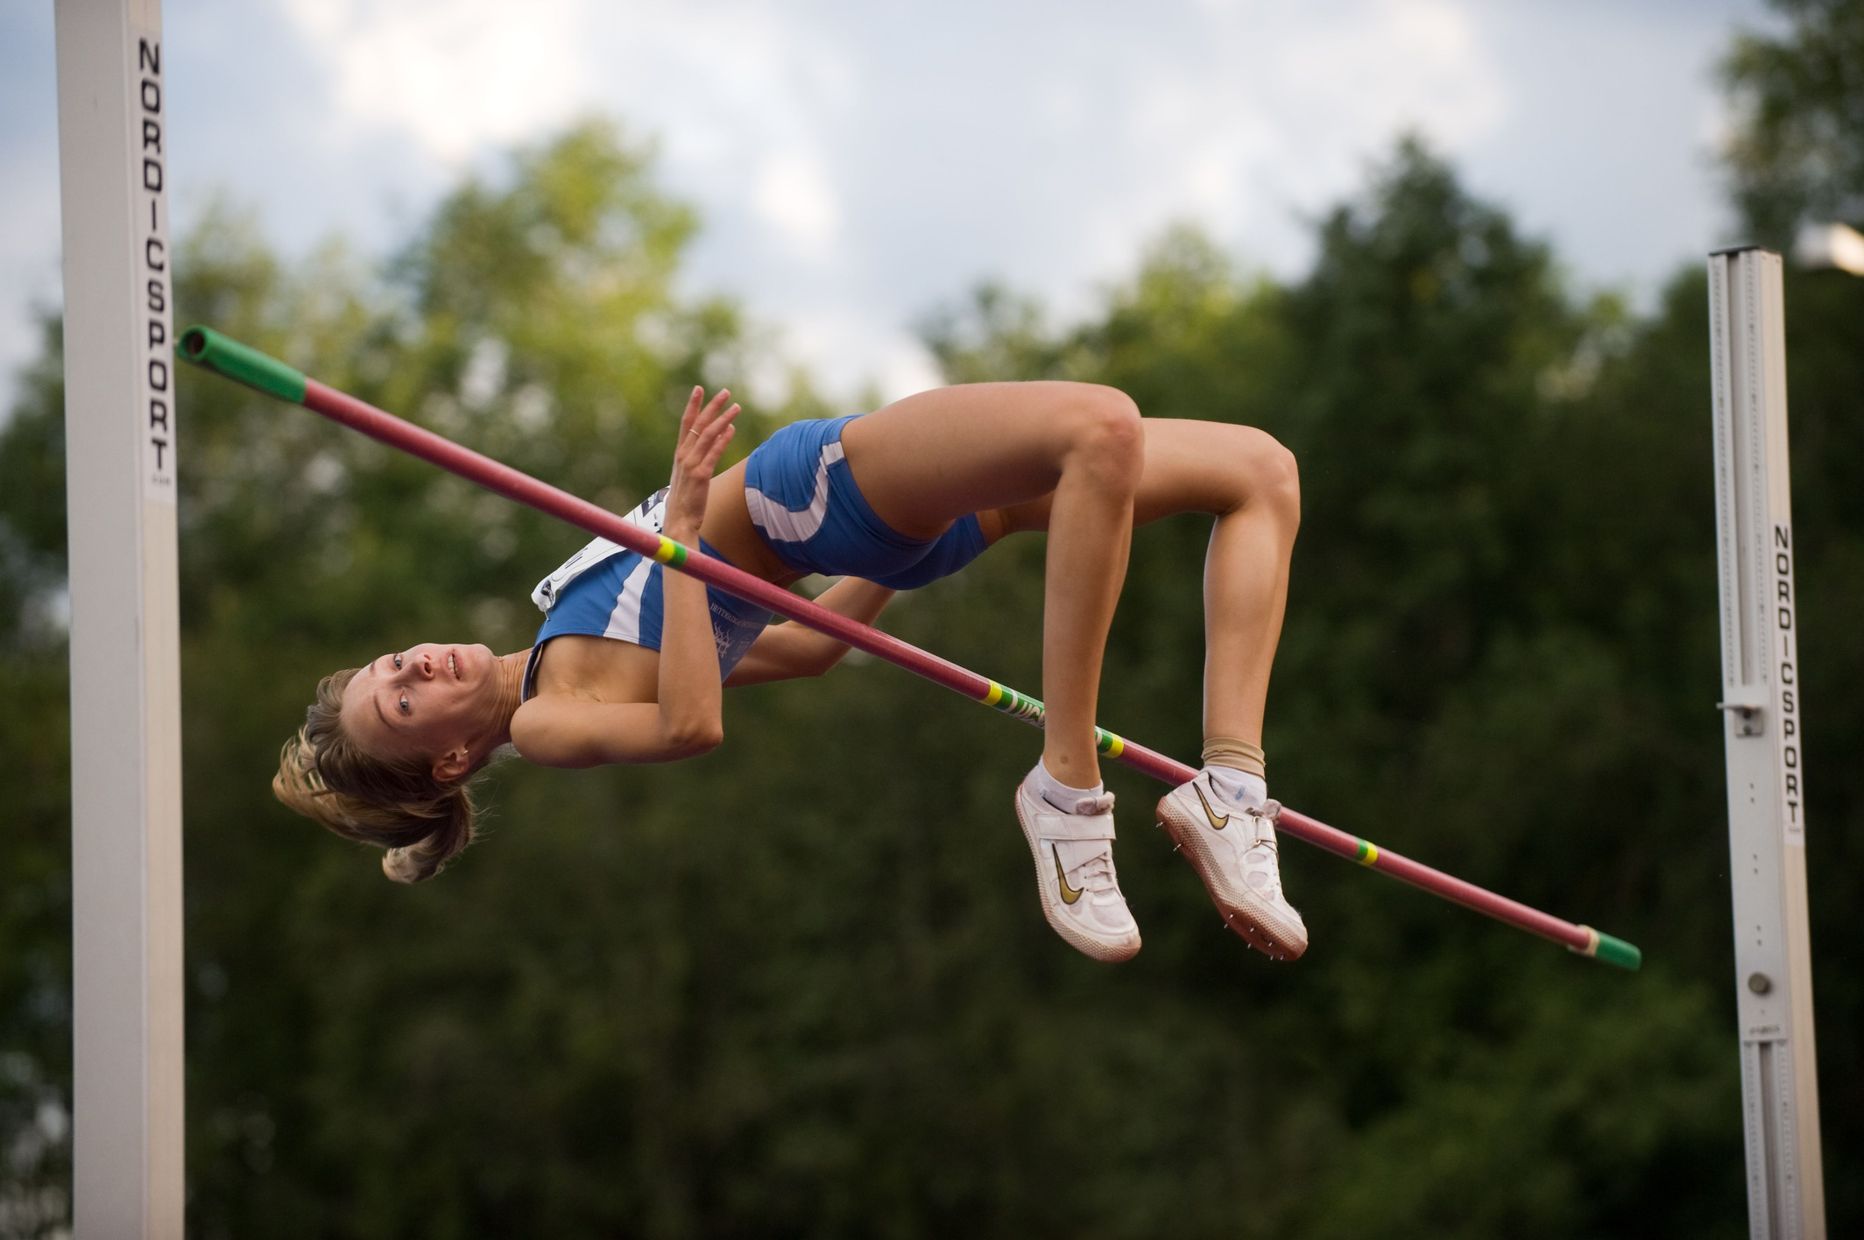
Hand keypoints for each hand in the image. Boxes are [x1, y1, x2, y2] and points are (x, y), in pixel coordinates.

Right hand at [664, 385, 738, 541]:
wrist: (679, 520)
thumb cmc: (686, 498)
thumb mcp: (691, 472)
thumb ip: (705, 452)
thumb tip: (724, 432)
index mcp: (679, 453)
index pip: (686, 423)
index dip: (692, 405)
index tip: (698, 389)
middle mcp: (683, 456)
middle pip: (699, 424)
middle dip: (712, 406)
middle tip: (725, 392)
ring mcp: (692, 465)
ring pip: (709, 435)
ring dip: (723, 419)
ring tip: (736, 407)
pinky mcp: (701, 475)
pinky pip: (714, 453)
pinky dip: (723, 439)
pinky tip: (732, 429)